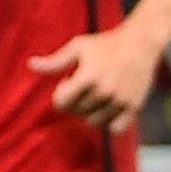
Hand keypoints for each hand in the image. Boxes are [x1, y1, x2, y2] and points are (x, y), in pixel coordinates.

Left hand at [33, 22, 166, 128]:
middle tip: (84, 85)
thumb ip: (55, 61)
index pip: (61, 103)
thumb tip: (30, 65)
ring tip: (96, 94)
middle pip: (77, 112)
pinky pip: (115, 129)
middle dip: (75, 101)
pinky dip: (109, 123)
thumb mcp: (78, 47)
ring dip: (90, 112)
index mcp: (87, 77)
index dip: (60, 94)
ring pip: (94, 122)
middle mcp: (104, 91)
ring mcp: (120, 101)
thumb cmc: (105, 44)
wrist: (140, 43)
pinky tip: (108, 108)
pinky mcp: (134, 107)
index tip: (68, 81)